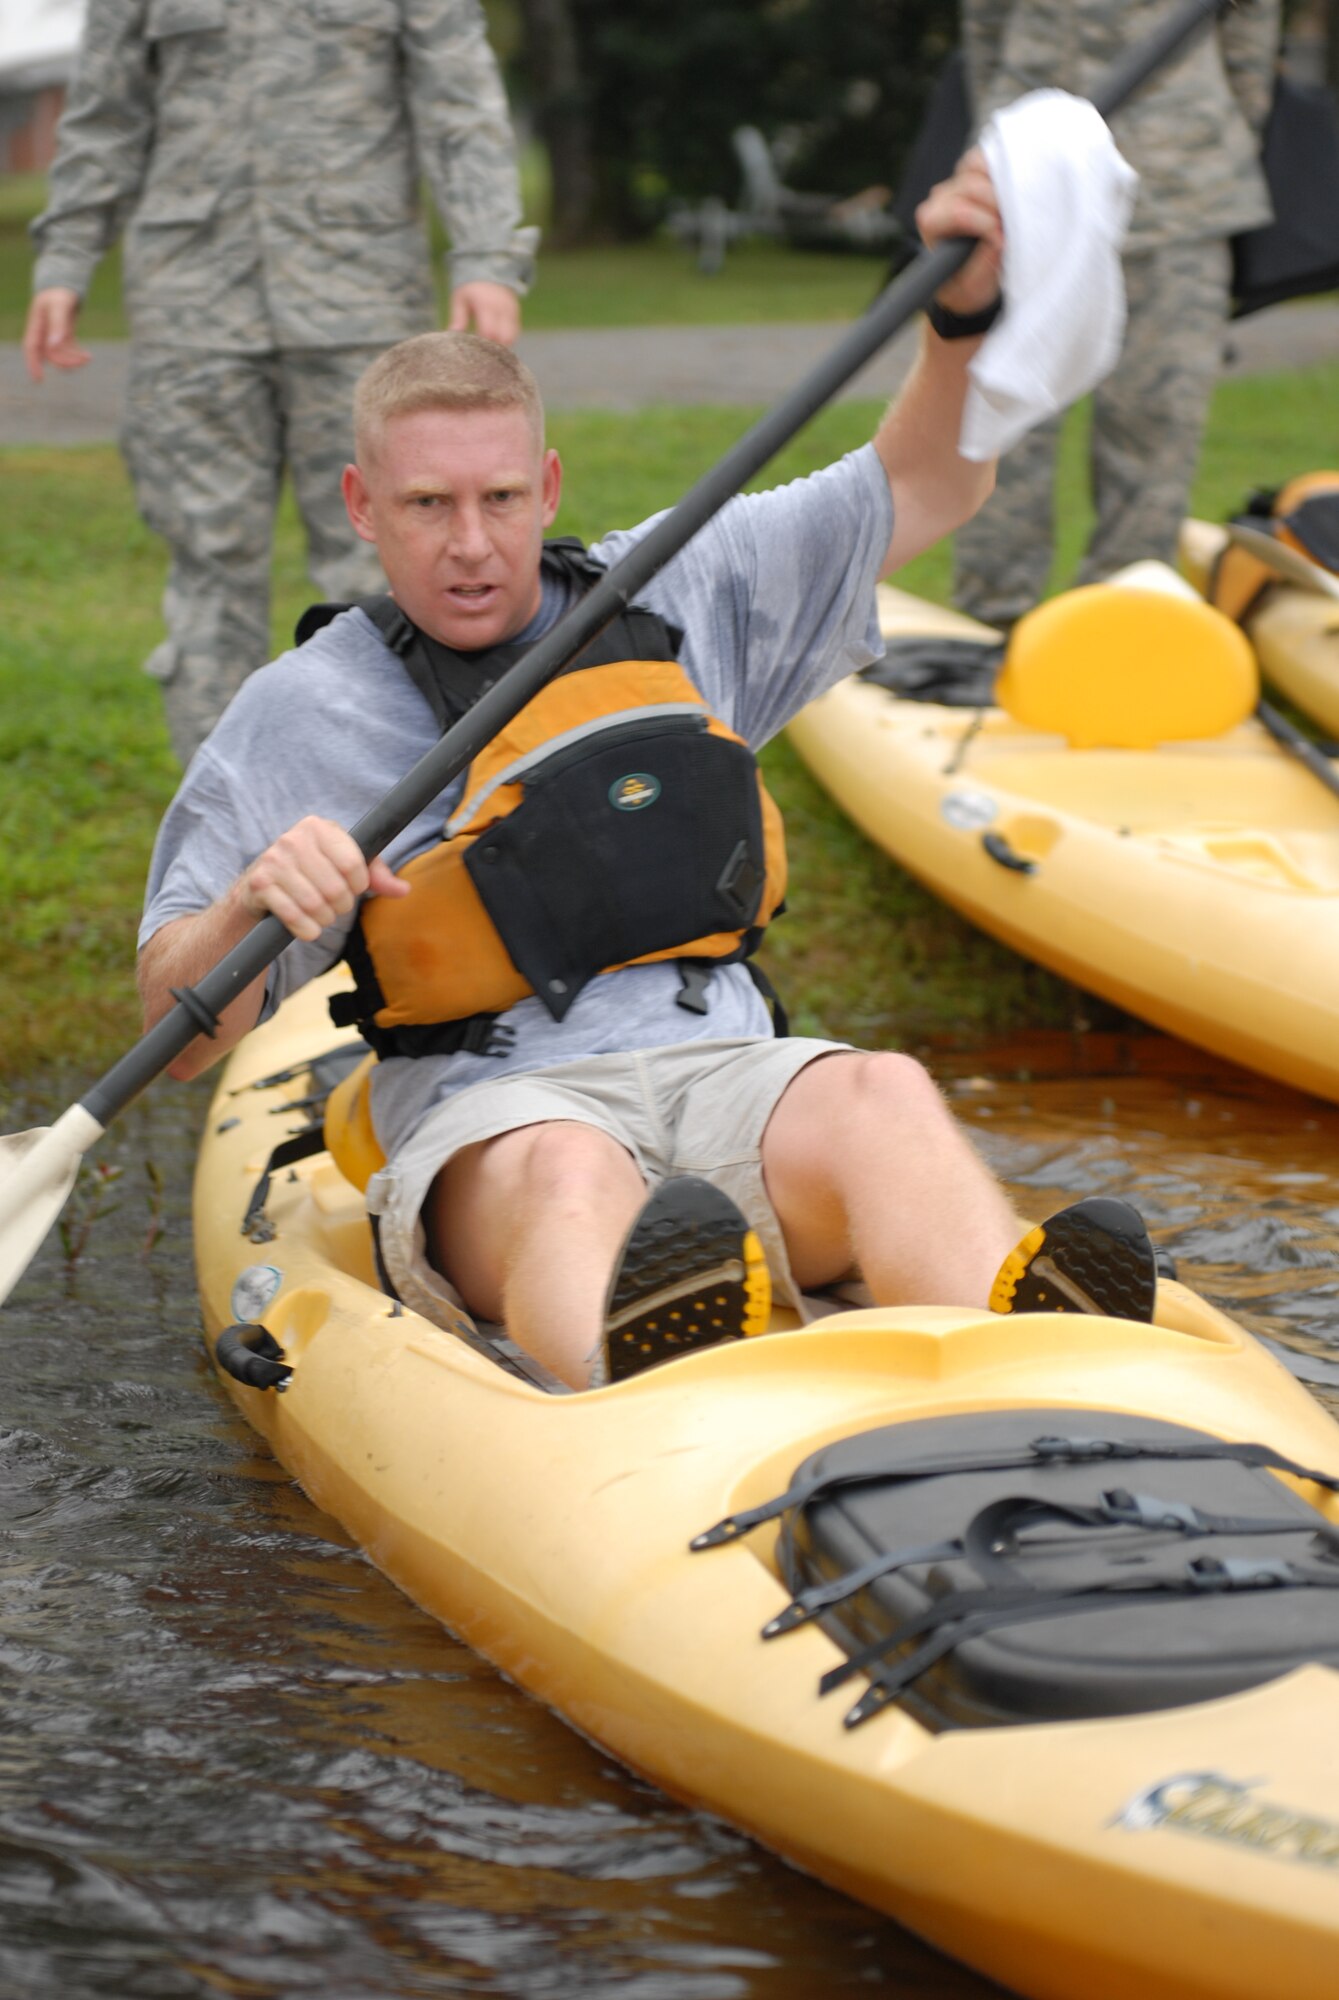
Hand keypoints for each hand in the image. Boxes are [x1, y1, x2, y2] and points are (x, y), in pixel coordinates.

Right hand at [23, 288, 90, 382]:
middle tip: (83, 360)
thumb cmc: (60, 292)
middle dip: (65, 362)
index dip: (33, 364)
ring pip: (60, 355)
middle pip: (50, 356)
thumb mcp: (60, 306)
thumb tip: (54, 345)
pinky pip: (68, 351)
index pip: (31, 348)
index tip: (38, 379)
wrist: (66, 284)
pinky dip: (77, 355)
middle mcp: (43, 333)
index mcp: (37, 325)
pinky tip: (88, 355)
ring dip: (73, 360)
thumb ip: (58, 324)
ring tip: (88, 357)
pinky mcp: (63, 335)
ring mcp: (53, 335)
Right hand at [237, 817, 409, 942]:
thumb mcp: (344, 865)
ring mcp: (273, 861)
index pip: (354, 864)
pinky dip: (308, 930)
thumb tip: (404, 890)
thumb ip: (376, 874)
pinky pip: (294, 917)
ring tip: (323, 915)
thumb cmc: (313, 872)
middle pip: (336, 888)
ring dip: (325, 919)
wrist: (261, 885)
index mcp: (318, 827)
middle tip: (336, 906)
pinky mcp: (259, 885)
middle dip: (342, 906)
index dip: (359, 885)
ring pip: (316, 905)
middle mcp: (293, 839)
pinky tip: (308, 926)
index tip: (353, 888)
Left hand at [447, 280, 520, 344]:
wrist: (489, 274)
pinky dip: (508, 338)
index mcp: (486, 304)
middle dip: (494, 346)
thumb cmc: (471, 290)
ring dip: (502, 344)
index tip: (476, 347)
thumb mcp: (460, 299)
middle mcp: (501, 308)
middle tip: (484, 349)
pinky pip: (515, 332)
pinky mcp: (516, 313)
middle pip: (503, 336)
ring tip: (491, 345)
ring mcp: (511, 311)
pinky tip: (498, 339)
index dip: (483, 342)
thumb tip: (453, 333)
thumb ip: (458, 317)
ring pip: (511, 336)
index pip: (488, 331)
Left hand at [915, 148, 1003, 318]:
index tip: (1002, 241)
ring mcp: (955, 182)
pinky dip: (1001, 167)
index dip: (985, 224)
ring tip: (1014, 206)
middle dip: (997, 204)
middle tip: (1014, 224)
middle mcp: (939, 199)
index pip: (958, 212)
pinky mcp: (972, 173)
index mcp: (931, 223)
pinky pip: (985, 159)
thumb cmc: (968, 283)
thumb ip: (983, 265)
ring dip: (1000, 182)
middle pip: (970, 186)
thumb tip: (1000, 240)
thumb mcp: (973, 287)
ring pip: (976, 165)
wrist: (971, 279)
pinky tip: (1014, 185)